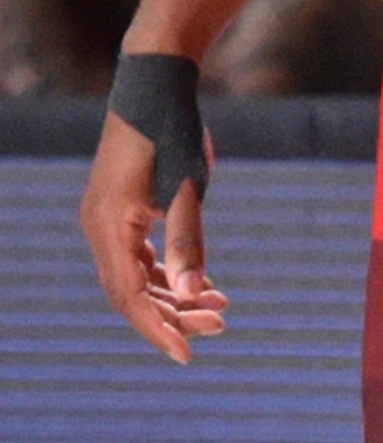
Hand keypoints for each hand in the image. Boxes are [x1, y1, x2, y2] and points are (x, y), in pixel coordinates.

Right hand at [80, 110, 227, 366]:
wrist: (158, 84)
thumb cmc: (174, 131)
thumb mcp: (188, 188)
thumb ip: (189, 243)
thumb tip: (191, 296)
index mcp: (108, 225)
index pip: (129, 297)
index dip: (158, 331)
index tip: (189, 357)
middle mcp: (98, 227)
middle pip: (130, 294)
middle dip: (174, 316)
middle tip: (222, 325)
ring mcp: (106, 220)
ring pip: (135, 279)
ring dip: (174, 298)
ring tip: (221, 309)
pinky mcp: (120, 212)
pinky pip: (138, 260)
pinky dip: (168, 277)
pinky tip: (205, 285)